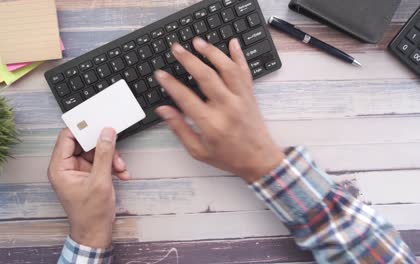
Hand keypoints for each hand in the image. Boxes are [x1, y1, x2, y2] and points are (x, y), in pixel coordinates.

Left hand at [48, 128, 128, 247]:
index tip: (97, 122)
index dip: (82, 128)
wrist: (96, 232)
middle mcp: (67, 167)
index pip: (67, 137)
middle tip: (114, 146)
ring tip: (120, 167)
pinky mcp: (90, 174)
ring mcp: (79, 170)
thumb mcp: (100, 181)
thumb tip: (106, 133)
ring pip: (96, 151)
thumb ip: (104, 154)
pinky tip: (121, 173)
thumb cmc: (90, 214)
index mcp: (60, 167)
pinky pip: (102, 161)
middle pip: (84, 143)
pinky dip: (113, 165)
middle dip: (103, 147)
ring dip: (111, 157)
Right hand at [155, 38, 283, 182]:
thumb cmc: (229, 157)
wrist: (259, 159)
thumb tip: (164, 110)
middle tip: (176, 49)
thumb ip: (180, 129)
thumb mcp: (198, 150)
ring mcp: (240, 98)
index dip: (170, 84)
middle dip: (188, 60)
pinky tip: (232, 43)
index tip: (160, 74)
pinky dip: (239, 55)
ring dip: (211, 52)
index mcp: (211, 123)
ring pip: (226, 68)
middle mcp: (227, 107)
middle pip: (206, 76)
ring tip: (198, 42)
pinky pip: (245, 71)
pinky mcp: (250, 95)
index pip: (186, 97)